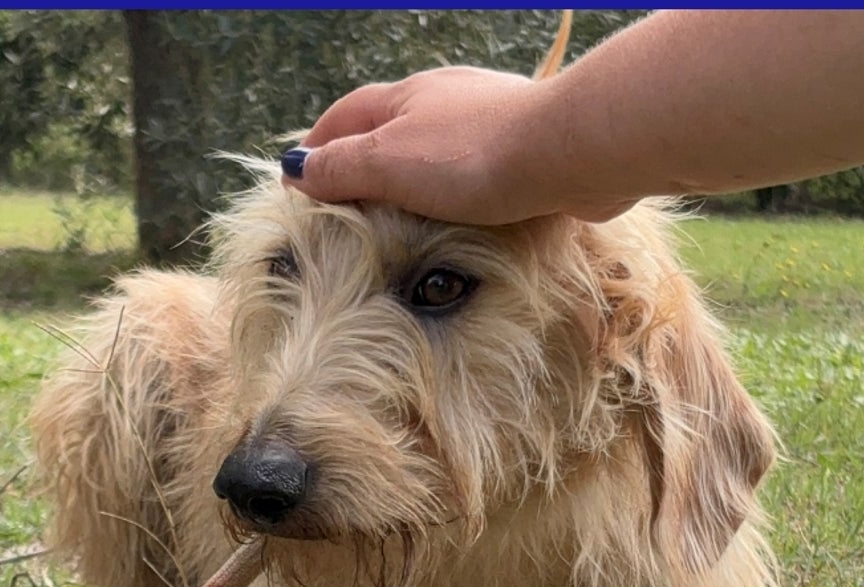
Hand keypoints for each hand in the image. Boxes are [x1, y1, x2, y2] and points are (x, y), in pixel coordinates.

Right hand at [284, 66, 613, 224]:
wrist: (569, 152)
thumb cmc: (474, 158)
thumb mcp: (391, 164)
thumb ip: (343, 168)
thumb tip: (294, 169)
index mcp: (405, 96)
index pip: (344, 116)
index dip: (317, 147)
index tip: (299, 179)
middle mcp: (445, 98)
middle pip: (389, 126)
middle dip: (362, 157)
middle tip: (346, 200)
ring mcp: (487, 119)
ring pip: (434, 146)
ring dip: (410, 174)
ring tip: (398, 212)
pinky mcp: (524, 147)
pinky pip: (474, 167)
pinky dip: (454, 188)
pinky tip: (460, 211)